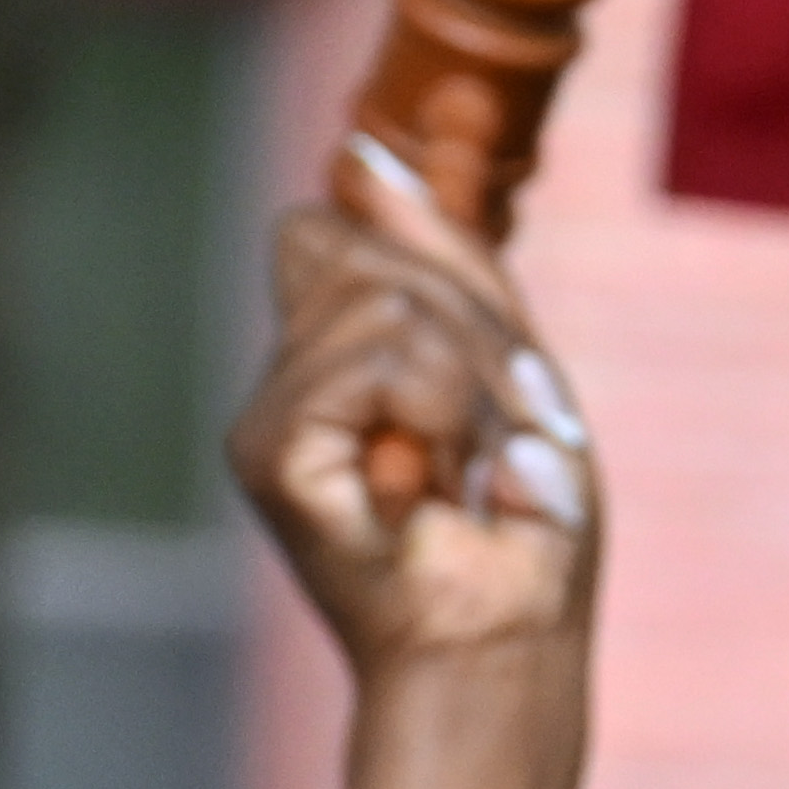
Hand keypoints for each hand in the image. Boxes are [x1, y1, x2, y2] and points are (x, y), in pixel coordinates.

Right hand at [232, 150, 597, 677]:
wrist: (507, 636)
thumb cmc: (518, 530)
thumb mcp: (504, 356)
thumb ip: (441, 253)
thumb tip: (357, 152)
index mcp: (329, 353)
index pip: (337, 227)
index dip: (411, 259)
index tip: (472, 370)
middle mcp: (284, 380)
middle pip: (368, 252)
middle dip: (465, 331)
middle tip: (484, 440)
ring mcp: (269, 419)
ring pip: (381, 298)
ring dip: (465, 380)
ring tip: (466, 466)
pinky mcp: (271, 455)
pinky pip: (374, 353)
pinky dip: (439, 406)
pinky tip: (433, 481)